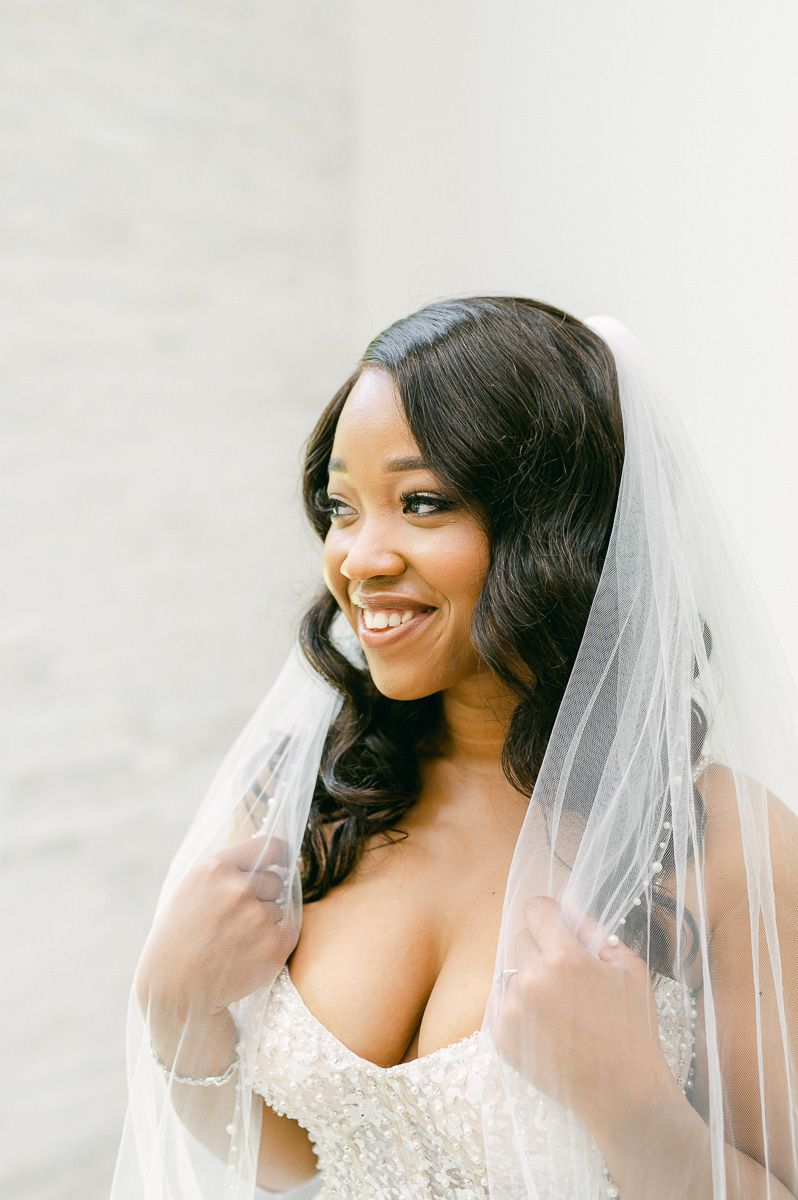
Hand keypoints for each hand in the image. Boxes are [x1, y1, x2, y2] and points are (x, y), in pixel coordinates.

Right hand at [135, 834, 298, 1016]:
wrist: (175, 990)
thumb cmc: (182, 936)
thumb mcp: (193, 889)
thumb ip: (228, 869)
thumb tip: (273, 857)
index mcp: (215, 868)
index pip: (269, 846)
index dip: (280, 854)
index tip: (283, 861)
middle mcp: (238, 888)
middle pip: (275, 880)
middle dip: (263, 896)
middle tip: (235, 921)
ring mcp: (257, 918)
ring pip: (279, 908)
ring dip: (264, 922)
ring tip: (234, 941)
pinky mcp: (273, 947)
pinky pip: (289, 930)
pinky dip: (274, 941)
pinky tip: (248, 953)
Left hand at [494, 895, 680, 1131]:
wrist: (623, 1093)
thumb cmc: (632, 1029)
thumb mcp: (629, 970)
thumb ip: (595, 930)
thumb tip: (568, 903)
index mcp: (564, 958)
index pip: (536, 909)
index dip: (549, 915)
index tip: (557, 928)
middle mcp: (532, 979)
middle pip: (522, 939)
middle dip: (542, 950)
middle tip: (568, 978)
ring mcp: (512, 1010)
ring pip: (513, 974)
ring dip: (531, 982)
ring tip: (560, 1010)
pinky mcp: (501, 1037)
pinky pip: (503, 1005)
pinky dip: (520, 1011)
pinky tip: (547, 1028)